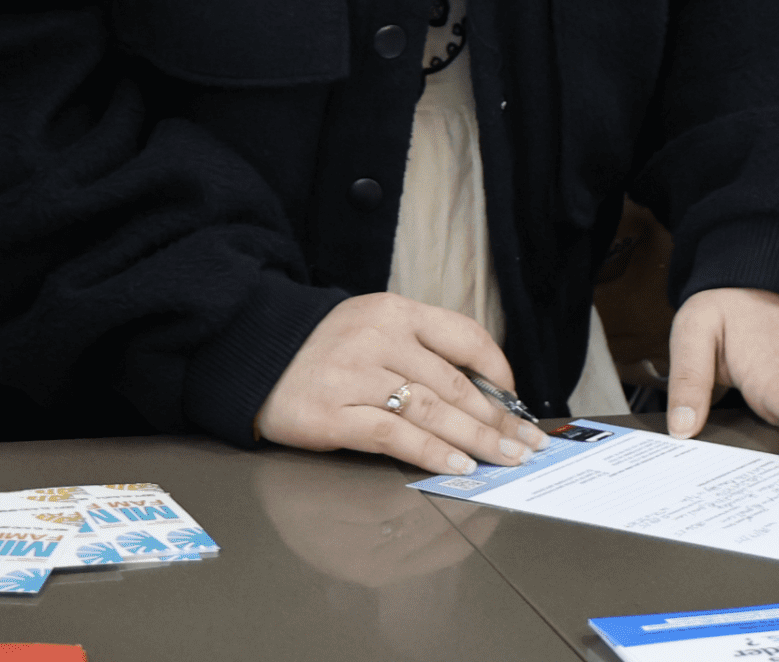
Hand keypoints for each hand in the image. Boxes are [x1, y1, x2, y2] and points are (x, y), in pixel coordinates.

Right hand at [252, 292, 547, 471]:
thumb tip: (480, 389)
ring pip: (431, 410)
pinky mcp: (333, 414)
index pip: (463, 335)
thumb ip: (420, 349)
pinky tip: (456, 467)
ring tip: (502, 459)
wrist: (253, 352)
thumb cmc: (324, 348)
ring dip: (474, 439)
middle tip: (525, 443)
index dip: (498, 369)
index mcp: (395, 311)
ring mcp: (355, 376)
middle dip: (496, 417)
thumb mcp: (374, 326)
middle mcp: (379, 338)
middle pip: (454, 382)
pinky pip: (393, 434)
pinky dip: (430, 453)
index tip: (517, 400)